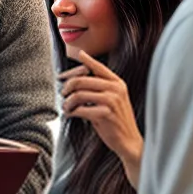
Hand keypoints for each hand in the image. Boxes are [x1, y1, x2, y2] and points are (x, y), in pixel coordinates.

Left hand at [59, 51, 143, 186]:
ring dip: (68, 102)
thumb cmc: (115, 120)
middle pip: (82, 80)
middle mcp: (116, 89)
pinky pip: (80, 110)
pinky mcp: (106, 114)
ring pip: (79, 95)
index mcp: (117, 83)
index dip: (86, 59)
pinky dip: (71, 113)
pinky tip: (70, 115)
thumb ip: (99, 88)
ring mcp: (112, 101)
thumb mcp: (112, 99)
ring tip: (66, 107)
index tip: (77, 53)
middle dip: (68, 87)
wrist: (129, 140)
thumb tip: (77, 79)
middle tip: (63, 94)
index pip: (98, 67)